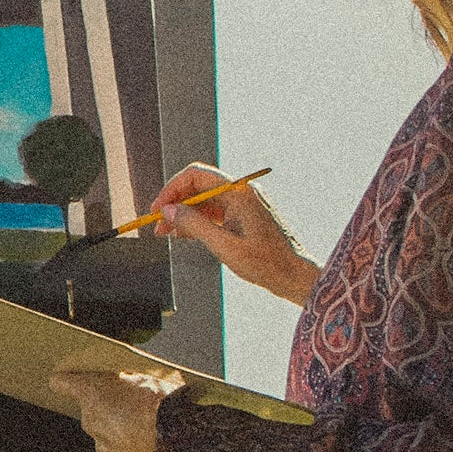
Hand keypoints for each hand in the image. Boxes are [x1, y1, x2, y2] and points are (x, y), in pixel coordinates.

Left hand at [58, 365, 176, 451]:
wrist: (183, 444)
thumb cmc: (166, 404)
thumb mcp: (148, 376)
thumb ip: (126, 376)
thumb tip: (124, 375)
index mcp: (93, 395)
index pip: (62, 383)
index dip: (67, 380)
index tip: (67, 380)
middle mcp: (91, 421)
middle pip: (91, 410)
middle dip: (106, 406)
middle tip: (133, 402)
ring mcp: (103, 446)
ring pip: (106, 433)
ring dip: (120, 429)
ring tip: (147, 425)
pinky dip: (131, 447)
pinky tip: (150, 442)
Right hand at [147, 162, 319, 305]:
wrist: (295, 275)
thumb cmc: (265, 263)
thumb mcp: (224, 246)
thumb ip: (194, 225)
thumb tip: (167, 211)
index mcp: (239, 192)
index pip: (196, 176)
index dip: (172, 189)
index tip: (157, 210)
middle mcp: (241, 192)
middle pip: (199, 187)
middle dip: (175, 204)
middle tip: (157, 226)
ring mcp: (244, 204)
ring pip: (205, 201)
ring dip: (184, 215)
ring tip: (167, 234)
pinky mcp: (245, 217)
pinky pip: (215, 212)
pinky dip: (198, 222)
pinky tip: (186, 236)